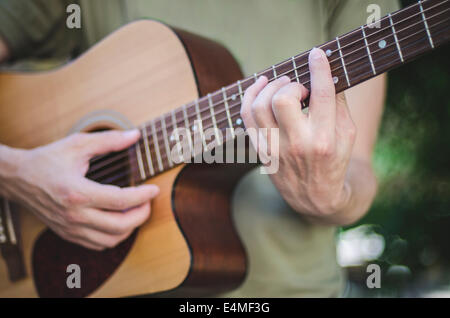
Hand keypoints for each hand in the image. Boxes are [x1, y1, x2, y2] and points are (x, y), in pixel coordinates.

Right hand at [0, 130, 158, 249]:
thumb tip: (135, 135)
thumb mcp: (77, 144)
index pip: (121, 200)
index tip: (154, 189)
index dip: (143, 196)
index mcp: (78, 192)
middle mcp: (74, 215)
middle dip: (142, 214)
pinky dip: (114, 237)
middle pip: (120, 225)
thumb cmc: (47, 160)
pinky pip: (98, 245)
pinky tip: (118, 221)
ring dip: (130, 228)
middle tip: (148, 202)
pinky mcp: (67, 234)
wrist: (17, 178)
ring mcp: (70, 228)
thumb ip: (108, 140)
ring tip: (136, 211)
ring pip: (111, 240)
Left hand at [241, 48, 356, 219]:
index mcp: (324, 139)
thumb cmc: (334, 160)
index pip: (321, 95)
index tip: (317, 54)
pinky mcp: (260, 150)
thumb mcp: (347, 135)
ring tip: (283, 85)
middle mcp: (297, 144)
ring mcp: (274, 149)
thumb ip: (338, 104)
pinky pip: (246, 116)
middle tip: (299, 88)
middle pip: (283, 100)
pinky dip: (250, 95)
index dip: (319, 69)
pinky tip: (260, 85)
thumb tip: (326, 73)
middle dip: (291, 85)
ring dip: (271, 87)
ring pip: (260, 106)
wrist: (315, 197)